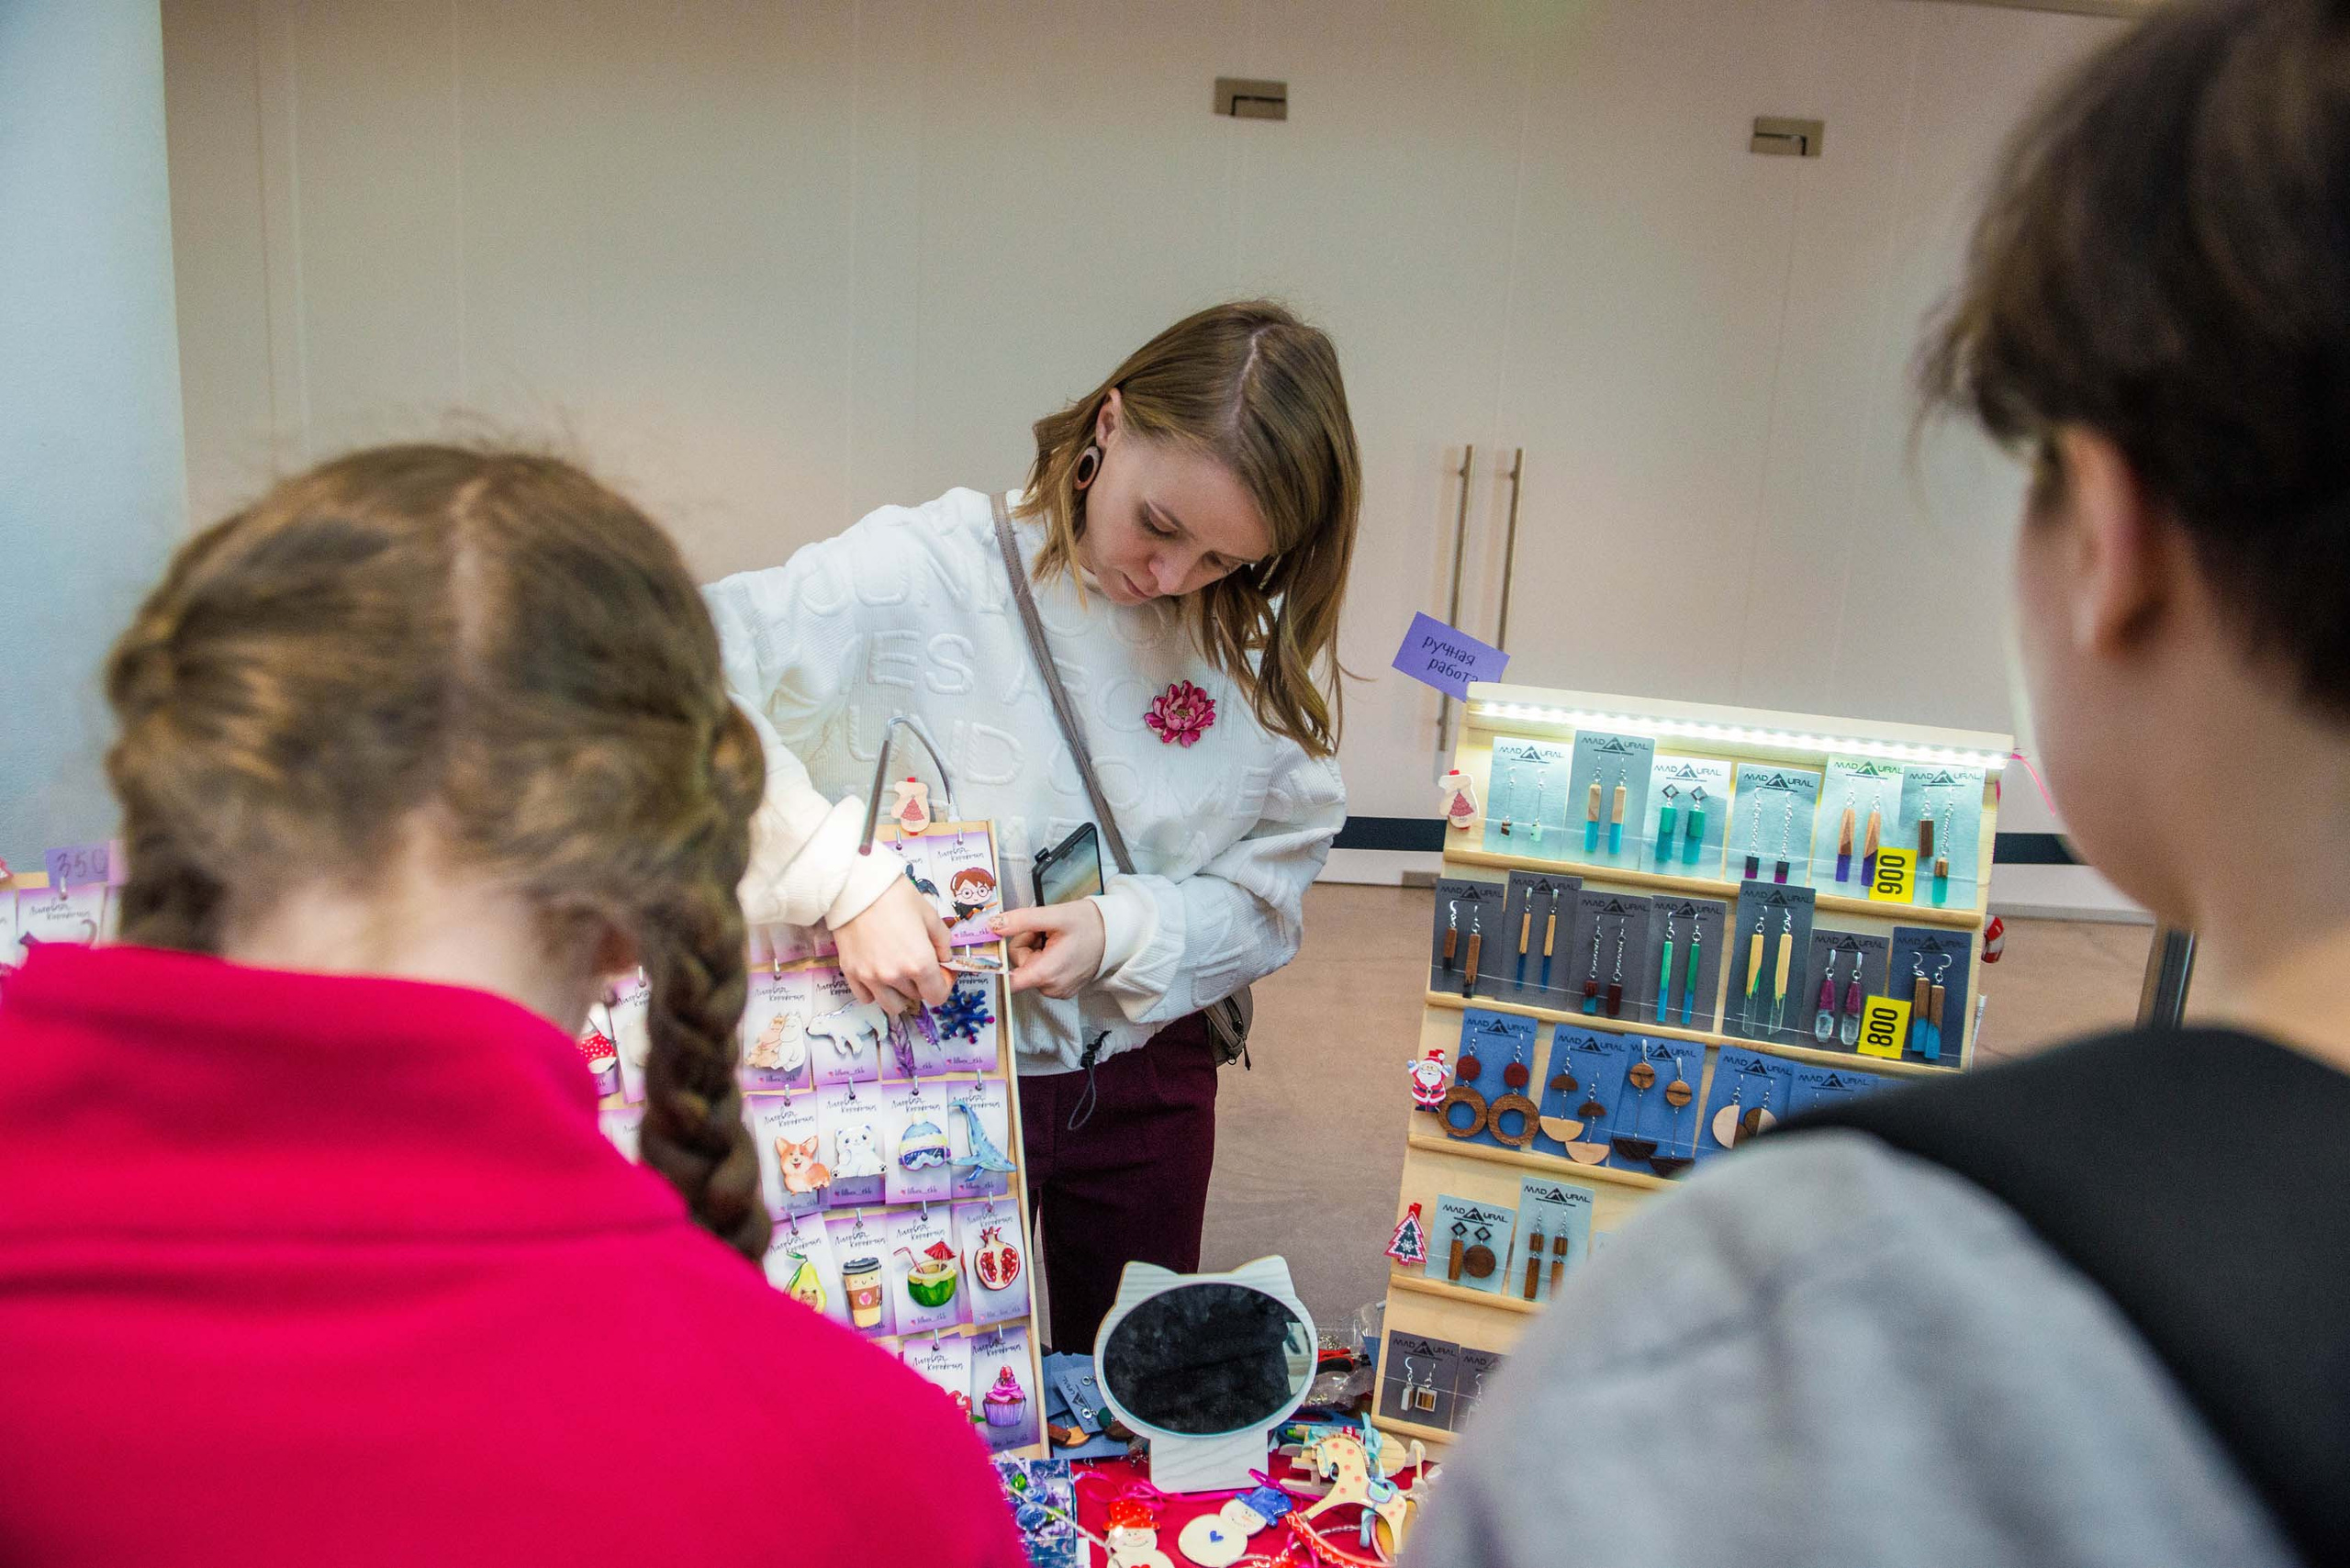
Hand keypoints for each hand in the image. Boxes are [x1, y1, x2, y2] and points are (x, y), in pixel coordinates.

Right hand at [833, 875, 952, 1012]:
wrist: (855, 886)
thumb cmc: (895, 896)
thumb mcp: (929, 915)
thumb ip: (943, 943)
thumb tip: (944, 959)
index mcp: (919, 963)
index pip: (938, 996)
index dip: (944, 985)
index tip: (941, 972)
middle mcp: (895, 976)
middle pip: (916, 997)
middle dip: (922, 984)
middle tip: (918, 963)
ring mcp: (870, 977)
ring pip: (891, 1005)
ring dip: (900, 993)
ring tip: (898, 973)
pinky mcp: (851, 972)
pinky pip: (866, 997)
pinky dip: (875, 992)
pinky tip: (878, 974)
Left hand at [994, 902, 1105, 999]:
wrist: (1116, 934)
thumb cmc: (1090, 924)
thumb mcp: (1055, 915)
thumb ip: (1022, 920)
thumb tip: (994, 925)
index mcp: (1046, 974)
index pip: (1007, 981)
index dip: (1000, 962)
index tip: (1000, 944)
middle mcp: (1050, 988)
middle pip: (1019, 966)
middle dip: (1027, 944)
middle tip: (1046, 931)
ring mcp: (1058, 990)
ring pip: (1029, 967)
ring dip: (1036, 949)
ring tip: (1056, 938)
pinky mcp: (1062, 988)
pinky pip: (1041, 972)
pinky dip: (1045, 957)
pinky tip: (1061, 947)